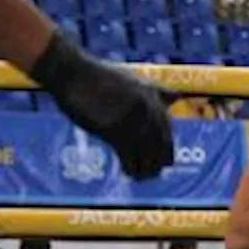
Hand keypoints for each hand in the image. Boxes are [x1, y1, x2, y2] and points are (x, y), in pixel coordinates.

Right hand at [28, 31, 173, 179]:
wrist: (71, 71)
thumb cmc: (97, 76)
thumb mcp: (134, 80)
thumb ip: (156, 93)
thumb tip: (177, 98)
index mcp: (153, 96)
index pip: (167, 130)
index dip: (165, 148)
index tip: (161, 159)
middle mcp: (149, 109)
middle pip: (163, 145)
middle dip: (158, 162)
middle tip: (152, 174)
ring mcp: (134, 120)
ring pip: (149, 154)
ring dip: (146, 170)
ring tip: (140, 177)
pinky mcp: (115, 130)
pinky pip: (129, 157)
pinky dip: (131, 169)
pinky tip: (126, 173)